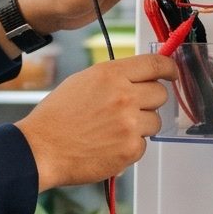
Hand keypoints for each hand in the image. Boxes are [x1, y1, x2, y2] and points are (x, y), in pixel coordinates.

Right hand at [15, 54, 175, 188]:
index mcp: (110, 75)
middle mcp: (124, 96)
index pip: (155, 64)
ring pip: (155, 121)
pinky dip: (130, 147)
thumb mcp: (82, 82)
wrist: (41, 149)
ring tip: (113, 130)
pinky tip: (108, 145)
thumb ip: (113, 78)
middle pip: (160, 94)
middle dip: (149, 101)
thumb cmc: (55, 118)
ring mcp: (129, 124)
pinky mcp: (130, 149)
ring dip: (141, 126)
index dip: (168, 68)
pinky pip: (144, 145)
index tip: (171, 73)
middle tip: (130, 110)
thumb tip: (137, 77)